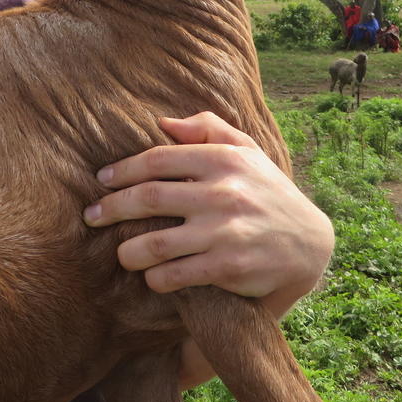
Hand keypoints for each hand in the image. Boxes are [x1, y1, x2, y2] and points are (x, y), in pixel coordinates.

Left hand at [82, 112, 332, 309]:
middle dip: (111, 208)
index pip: (157, 159)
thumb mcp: (248, 152)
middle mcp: (222, 192)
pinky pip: (175, 275)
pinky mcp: (228, 267)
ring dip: (128, 251)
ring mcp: (224, 231)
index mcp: (223, 159)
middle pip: (148, 197)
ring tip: (122, 254)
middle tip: (91, 216)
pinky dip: (156, 278)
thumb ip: (209, 128)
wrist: (310, 244)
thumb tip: (162, 123)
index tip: (101, 180)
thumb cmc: (267, 192)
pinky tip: (152, 277)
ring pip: (155, 243)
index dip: (122, 170)